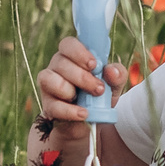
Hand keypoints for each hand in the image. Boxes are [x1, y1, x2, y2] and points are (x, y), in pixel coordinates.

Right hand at [30, 35, 127, 165]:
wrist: (90, 121)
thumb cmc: (99, 94)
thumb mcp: (113, 84)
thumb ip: (116, 74)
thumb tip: (111, 71)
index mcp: (73, 56)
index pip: (68, 44)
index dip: (79, 52)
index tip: (94, 65)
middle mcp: (57, 66)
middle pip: (61, 62)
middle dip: (82, 77)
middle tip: (99, 89)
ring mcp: (49, 85)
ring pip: (50, 79)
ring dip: (70, 90)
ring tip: (88, 103)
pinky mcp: (48, 104)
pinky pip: (54, 105)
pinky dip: (70, 111)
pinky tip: (83, 114)